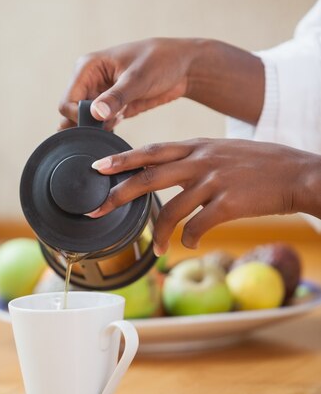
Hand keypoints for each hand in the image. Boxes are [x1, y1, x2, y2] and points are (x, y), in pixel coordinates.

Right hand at [59, 38, 196, 129]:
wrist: (184, 66)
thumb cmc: (161, 61)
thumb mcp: (138, 78)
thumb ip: (116, 97)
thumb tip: (95, 113)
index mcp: (88, 68)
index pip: (67, 101)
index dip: (78, 118)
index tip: (98, 126)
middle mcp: (90, 81)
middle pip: (72, 114)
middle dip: (85, 127)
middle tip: (103, 136)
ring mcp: (100, 95)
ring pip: (85, 122)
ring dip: (94, 132)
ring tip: (108, 137)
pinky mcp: (112, 107)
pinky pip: (100, 125)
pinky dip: (104, 133)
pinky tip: (116, 135)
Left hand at [86, 139, 319, 252]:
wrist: (297, 173)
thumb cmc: (261, 164)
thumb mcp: (223, 150)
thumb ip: (195, 158)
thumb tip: (169, 173)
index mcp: (197, 146)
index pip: (151, 151)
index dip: (123, 159)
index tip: (98, 168)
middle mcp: (201, 160)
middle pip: (150, 176)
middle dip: (119, 192)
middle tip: (96, 207)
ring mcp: (214, 180)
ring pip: (172, 209)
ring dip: (160, 232)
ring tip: (156, 248)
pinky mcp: (229, 203)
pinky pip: (198, 226)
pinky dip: (189, 239)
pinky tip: (188, 245)